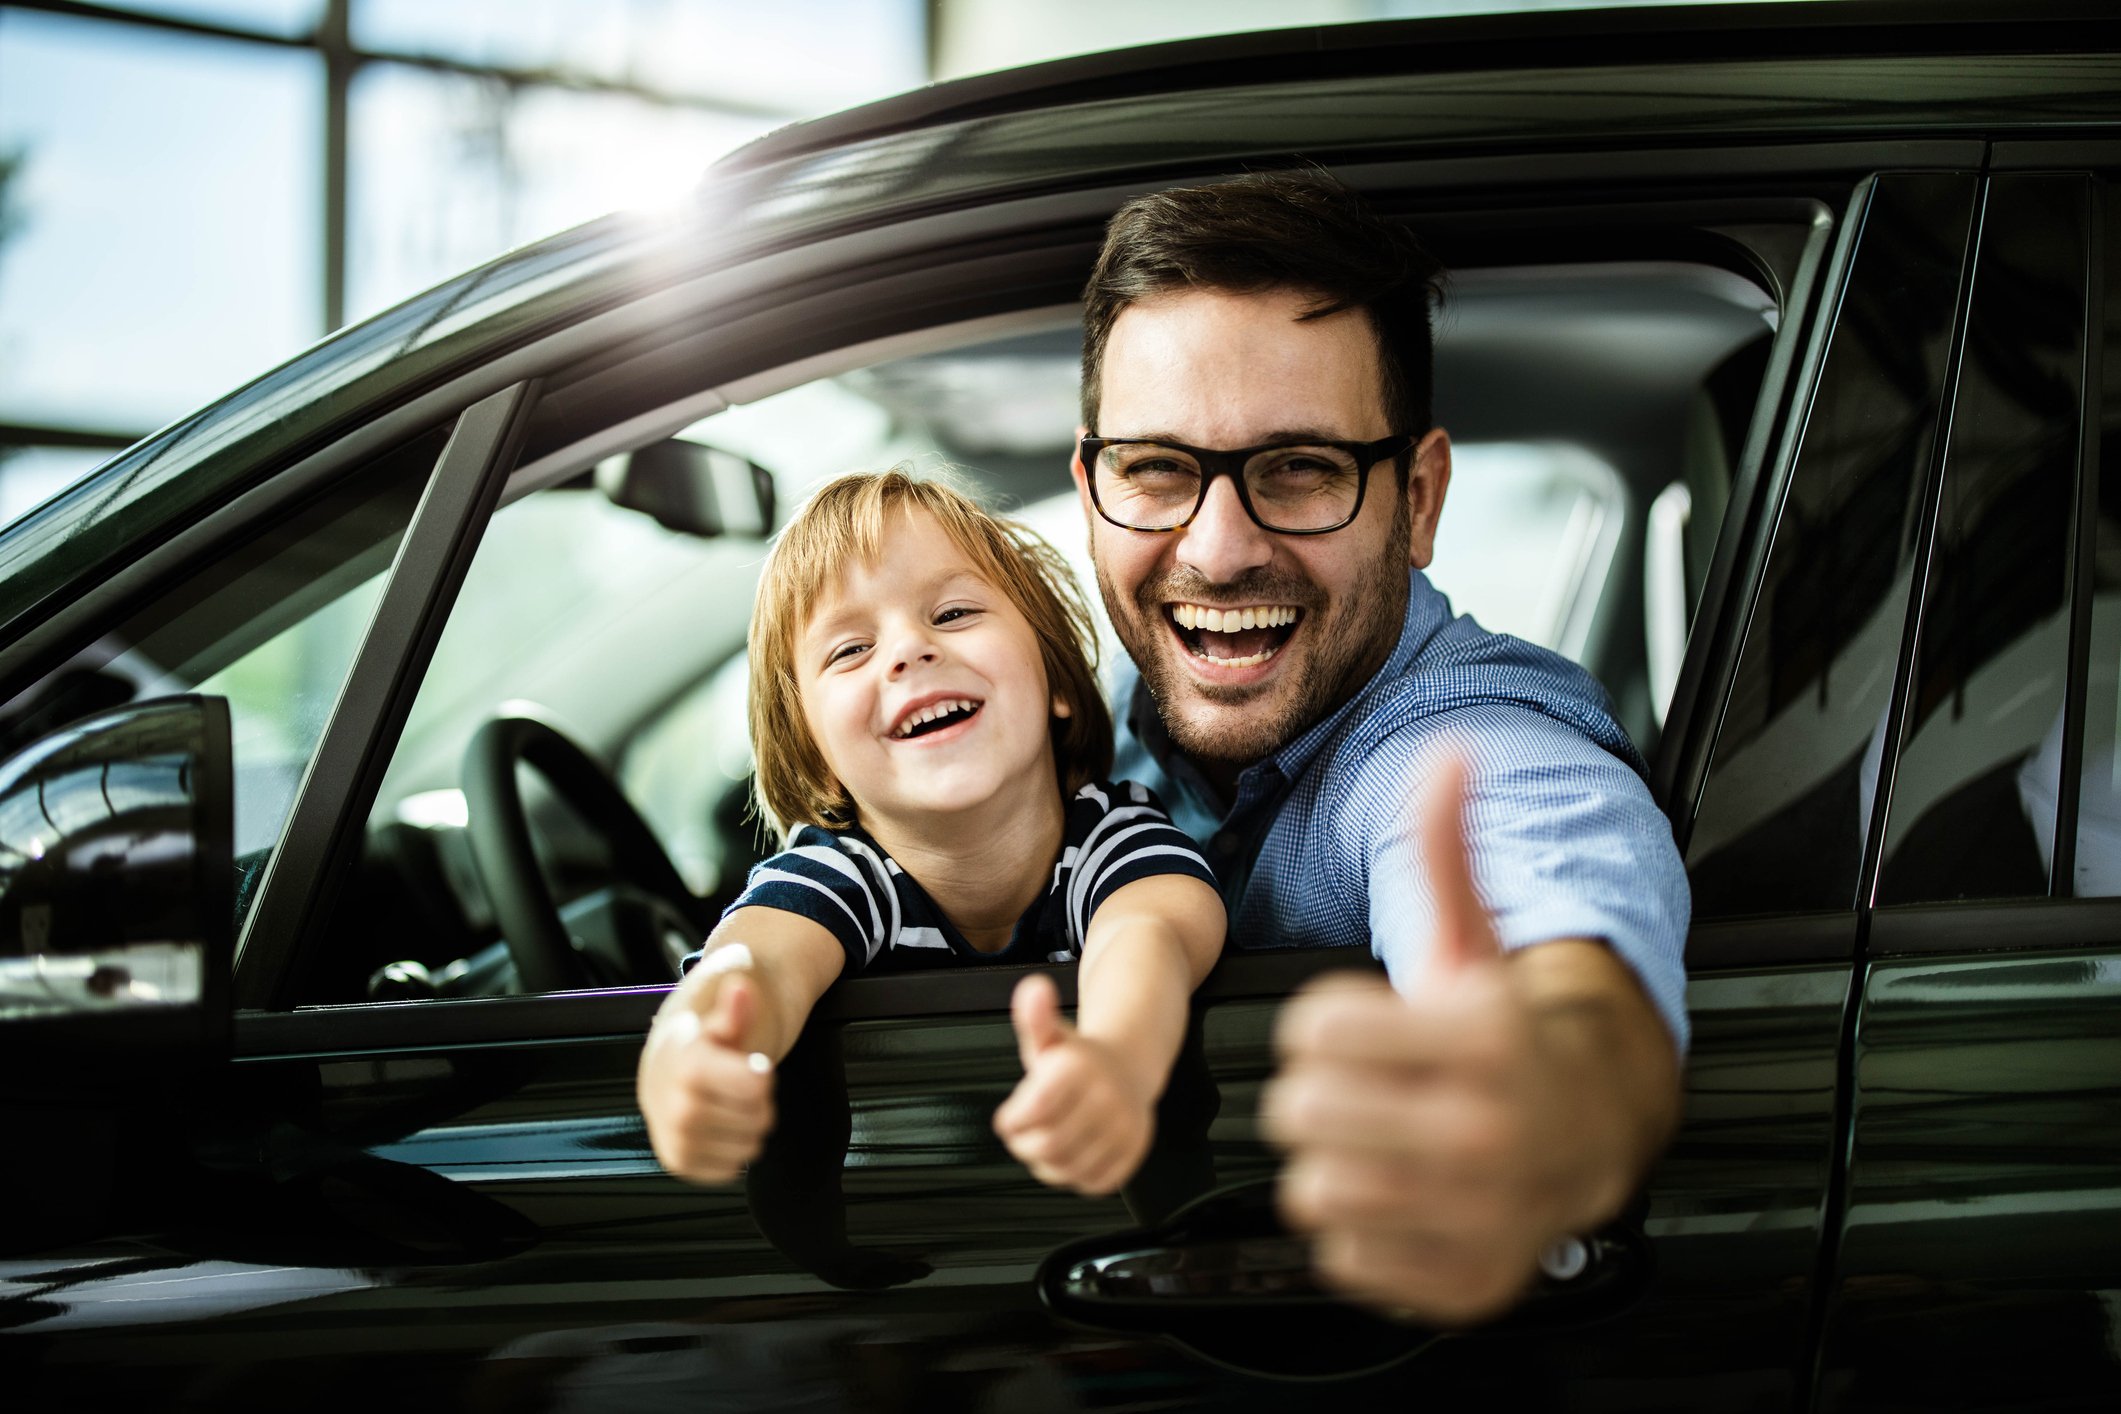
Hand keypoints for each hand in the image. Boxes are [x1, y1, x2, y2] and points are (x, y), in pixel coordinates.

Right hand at [635, 973, 776, 1184]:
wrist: (666, 1066)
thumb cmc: (700, 1039)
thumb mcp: (720, 1016)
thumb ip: (735, 1007)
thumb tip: (741, 989)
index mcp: (686, 1064)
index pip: (757, 1086)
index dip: (763, 1076)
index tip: (752, 1065)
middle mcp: (673, 1105)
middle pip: (758, 1119)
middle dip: (761, 1102)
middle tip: (743, 1088)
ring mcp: (673, 1137)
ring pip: (748, 1148)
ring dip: (750, 1128)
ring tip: (731, 1105)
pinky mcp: (677, 1162)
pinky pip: (729, 1170)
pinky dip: (734, 1151)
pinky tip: (721, 1126)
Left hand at [993, 973, 1154, 1194]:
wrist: (1129, 1064)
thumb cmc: (1079, 1057)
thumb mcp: (1050, 1034)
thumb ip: (1034, 1016)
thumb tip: (1033, 990)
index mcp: (1081, 1068)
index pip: (1033, 1112)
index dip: (1012, 1121)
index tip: (1009, 1117)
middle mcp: (1108, 1097)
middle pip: (1048, 1146)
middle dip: (1025, 1145)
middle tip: (1024, 1134)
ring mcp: (1125, 1127)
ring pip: (1068, 1169)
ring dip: (1046, 1163)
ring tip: (1046, 1142)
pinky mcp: (1132, 1152)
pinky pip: (1092, 1182)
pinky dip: (1074, 1174)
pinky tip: (1071, 1152)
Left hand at [1261, 756, 1593, 1324]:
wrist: (1594, 1126)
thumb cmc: (1512, 1032)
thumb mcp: (1476, 936)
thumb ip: (1446, 846)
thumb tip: (1446, 754)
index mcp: (1484, 1039)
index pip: (1310, 1030)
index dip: (1318, 1022)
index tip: (1357, 1026)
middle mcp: (1486, 1133)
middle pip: (1300, 1112)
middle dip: (1314, 1092)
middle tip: (1357, 1086)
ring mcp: (1478, 1215)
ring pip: (1313, 1192)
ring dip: (1328, 1163)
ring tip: (1374, 1138)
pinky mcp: (1463, 1278)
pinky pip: (1344, 1260)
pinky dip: (1357, 1232)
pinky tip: (1397, 1194)